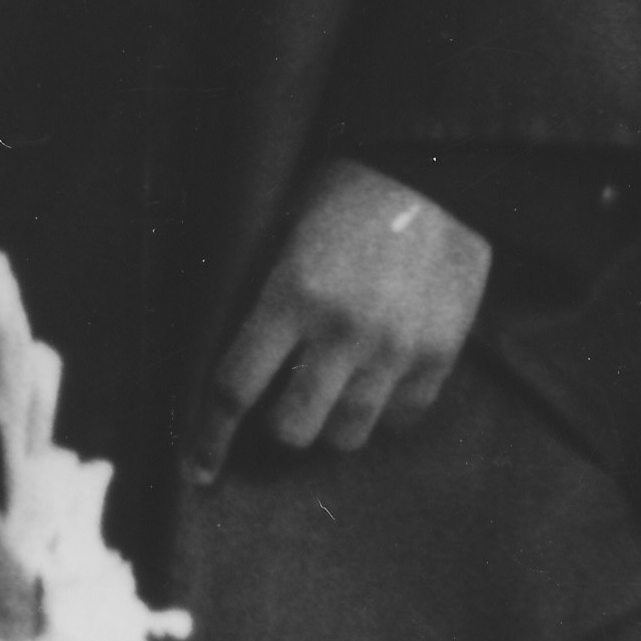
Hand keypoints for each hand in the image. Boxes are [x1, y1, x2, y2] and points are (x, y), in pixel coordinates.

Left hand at [191, 161, 491, 473]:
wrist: (436, 173)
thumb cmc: (345, 194)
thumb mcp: (281, 231)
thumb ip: (259, 296)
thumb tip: (230, 360)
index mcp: (292, 296)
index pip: (234, 388)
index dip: (210, 436)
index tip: (199, 467)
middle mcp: (344, 333)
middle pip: (293, 429)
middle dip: (279, 423)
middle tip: (283, 399)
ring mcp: (396, 349)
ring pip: (348, 435)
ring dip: (330, 421)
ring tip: (333, 391)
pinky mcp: (440, 355)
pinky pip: (401, 418)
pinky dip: (382, 412)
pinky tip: (375, 382)